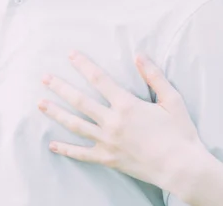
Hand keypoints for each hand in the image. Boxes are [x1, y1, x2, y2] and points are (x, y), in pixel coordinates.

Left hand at [38, 51, 205, 200]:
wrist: (182, 168)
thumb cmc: (179, 132)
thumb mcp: (171, 99)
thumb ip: (154, 76)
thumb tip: (139, 55)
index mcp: (127, 105)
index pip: (99, 79)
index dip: (83, 65)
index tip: (70, 55)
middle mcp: (113, 122)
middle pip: (80, 101)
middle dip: (60, 87)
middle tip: (44, 77)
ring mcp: (108, 142)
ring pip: (76, 125)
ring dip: (56, 113)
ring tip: (40, 104)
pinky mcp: (108, 159)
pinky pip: (82, 154)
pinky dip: (66, 149)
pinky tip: (52, 144)